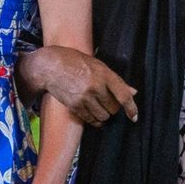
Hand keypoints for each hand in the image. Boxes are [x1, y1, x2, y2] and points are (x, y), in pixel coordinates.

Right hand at [22, 46, 137, 126]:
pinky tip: (94, 116)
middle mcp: (96, 87)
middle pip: (113, 108)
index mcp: (104, 74)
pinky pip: (90, 120)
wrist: (50, 66)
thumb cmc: (75, 62)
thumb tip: (133, 92)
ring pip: (103, 116)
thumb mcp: (97, 65)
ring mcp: (84, 97)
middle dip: (112, 108)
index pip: (123, 95)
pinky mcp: (75, 106)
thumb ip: (115, 80)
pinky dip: (94, 120)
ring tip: (98, 107)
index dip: (131, 108)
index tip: (134, 117)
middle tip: (106, 101)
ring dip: (103, 115)